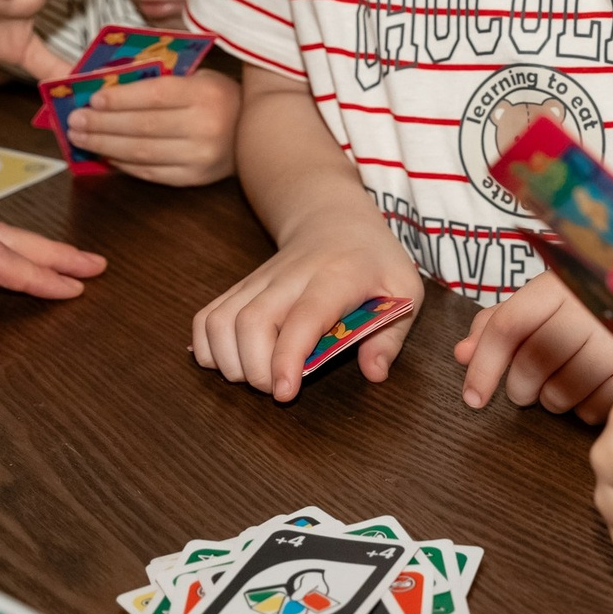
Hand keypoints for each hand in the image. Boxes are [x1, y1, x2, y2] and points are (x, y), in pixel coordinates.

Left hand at [66, 70, 240, 186]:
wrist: (256, 132)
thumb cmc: (218, 97)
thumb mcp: (197, 76)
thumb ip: (159, 77)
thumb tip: (107, 83)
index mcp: (205, 93)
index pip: (154, 95)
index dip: (120, 98)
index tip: (92, 97)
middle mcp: (205, 126)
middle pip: (142, 126)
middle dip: (102, 123)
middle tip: (75, 119)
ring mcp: (200, 156)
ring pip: (142, 152)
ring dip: (105, 145)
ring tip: (81, 137)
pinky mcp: (195, 178)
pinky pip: (150, 172)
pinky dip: (123, 164)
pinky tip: (106, 154)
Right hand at [192, 239, 423, 400]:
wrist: (334, 220)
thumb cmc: (373, 260)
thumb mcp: (405, 289)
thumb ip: (392, 335)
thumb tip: (375, 374)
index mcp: (336, 277)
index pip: (304, 317)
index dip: (288, 358)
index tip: (285, 393)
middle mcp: (289, 277)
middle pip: (251, 322)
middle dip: (254, 370)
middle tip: (279, 389)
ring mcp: (258, 281)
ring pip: (221, 321)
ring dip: (229, 362)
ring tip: (256, 377)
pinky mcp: (239, 288)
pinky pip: (207, 318)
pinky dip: (209, 348)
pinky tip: (231, 362)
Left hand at [455, 270, 612, 422]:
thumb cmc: (582, 312)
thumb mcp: (539, 306)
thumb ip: (496, 324)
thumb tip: (462, 354)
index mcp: (559, 285)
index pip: (509, 324)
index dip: (484, 365)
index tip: (472, 398)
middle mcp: (589, 307)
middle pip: (532, 363)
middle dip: (519, 387)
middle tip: (527, 388)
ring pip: (561, 392)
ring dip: (552, 399)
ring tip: (564, 383)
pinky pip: (594, 409)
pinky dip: (585, 409)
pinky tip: (591, 390)